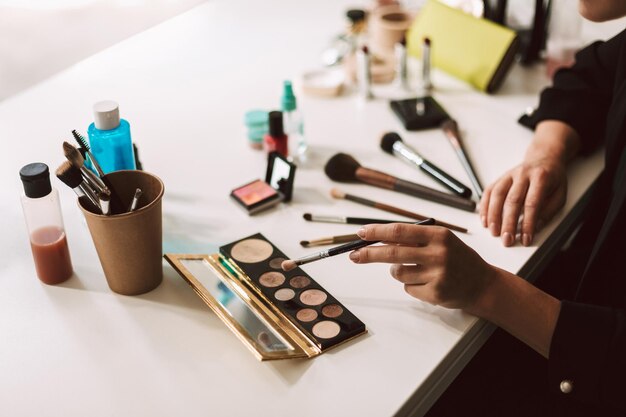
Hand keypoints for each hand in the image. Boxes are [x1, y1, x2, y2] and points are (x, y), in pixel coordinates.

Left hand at [350, 223, 497, 311]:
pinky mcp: (435, 293)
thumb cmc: (457, 258)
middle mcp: (438, 253)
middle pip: (392, 253)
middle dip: (369, 254)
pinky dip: (412, 285)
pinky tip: (428, 282)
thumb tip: (378, 240)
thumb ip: (414, 240)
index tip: (360, 233)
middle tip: (353, 256)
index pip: (400, 231)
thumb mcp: (440, 241)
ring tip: (418, 270)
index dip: (377, 232)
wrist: (483, 284)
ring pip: (397, 273)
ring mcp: (437, 274)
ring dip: (398, 271)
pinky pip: (408, 288)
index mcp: (438, 235)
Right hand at [479, 156, 567, 246]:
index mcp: (541, 178)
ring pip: (497, 195)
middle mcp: (523, 174)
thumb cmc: (552, 178)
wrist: (544, 157)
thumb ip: (549, 210)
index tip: (525, 239)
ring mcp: (509, 175)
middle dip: (508, 223)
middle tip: (507, 239)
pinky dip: (484, 207)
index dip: (528, 223)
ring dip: (493, 215)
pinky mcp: (500, 178)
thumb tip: (536, 227)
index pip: (532, 203)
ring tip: (494, 232)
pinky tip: (485, 220)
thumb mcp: (560, 194)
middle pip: (512, 200)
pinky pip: (488, 191)